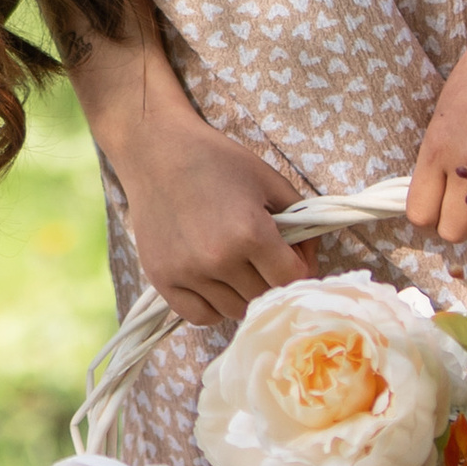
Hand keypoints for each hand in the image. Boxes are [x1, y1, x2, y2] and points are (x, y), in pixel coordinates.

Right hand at [109, 110, 317, 331]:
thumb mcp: (267, 179)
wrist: (156, 149)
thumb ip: (300, 221)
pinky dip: (213, 306)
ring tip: (238, 265)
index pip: (292, 279)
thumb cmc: (215, 160)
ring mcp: (188, 273)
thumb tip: (310, 260)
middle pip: (264, 297)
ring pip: (235, 310)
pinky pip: (200, 316)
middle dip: (272, 280)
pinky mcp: (162, 279)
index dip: (301, 268)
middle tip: (265, 259)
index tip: (294, 258)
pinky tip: (214, 281)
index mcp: (250, 233)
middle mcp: (219, 259)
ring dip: (243, 294)